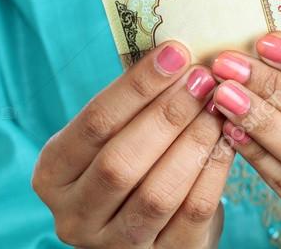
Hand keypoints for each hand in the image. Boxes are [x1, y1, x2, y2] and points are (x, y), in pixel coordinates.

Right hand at [32, 40, 234, 247]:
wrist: (148, 226)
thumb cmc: (131, 157)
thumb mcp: (115, 133)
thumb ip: (133, 101)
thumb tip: (175, 51)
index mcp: (53, 173)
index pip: (94, 123)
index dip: (136, 86)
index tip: (175, 53)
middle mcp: (74, 217)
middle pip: (121, 162)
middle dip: (168, 113)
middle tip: (202, 78)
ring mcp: (115, 247)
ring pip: (157, 192)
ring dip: (194, 141)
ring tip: (218, 105)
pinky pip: (191, 214)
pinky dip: (213, 171)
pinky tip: (228, 138)